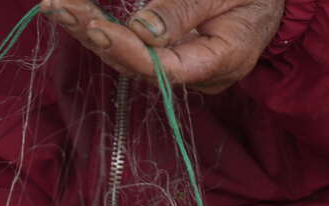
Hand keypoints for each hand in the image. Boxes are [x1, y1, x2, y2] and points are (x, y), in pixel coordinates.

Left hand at [40, 0, 283, 93]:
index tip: (92, 26)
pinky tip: (84, 20)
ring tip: (60, 9)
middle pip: (142, 66)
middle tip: (58, 8)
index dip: (128, 50)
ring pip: (135, 62)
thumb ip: (184, 12)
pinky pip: (140, 55)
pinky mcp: (179, 62)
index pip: (166, 67)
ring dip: (95, 36)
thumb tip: (140, 31)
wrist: (271, 6)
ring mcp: (188, 71)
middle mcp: (201, 76)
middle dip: (97, 37)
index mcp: (223, 61)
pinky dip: (111, 36)